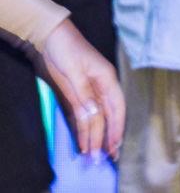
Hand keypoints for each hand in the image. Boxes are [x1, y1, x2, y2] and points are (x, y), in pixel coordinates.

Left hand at [36, 19, 123, 158]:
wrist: (51, 35)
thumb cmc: (66, 48)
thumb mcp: (74, 71)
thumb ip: (85, 94)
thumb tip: (94, 116)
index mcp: (107, 79)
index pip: (116, 109)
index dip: (116, 128)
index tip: (113, 146)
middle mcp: (102, 86)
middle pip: (109, 115)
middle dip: (108, 136)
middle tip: (108, 157)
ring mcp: (90, 89)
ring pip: (97, 116)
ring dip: (96, 135)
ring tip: (96, 153)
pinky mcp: (78, 92)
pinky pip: (84, 113)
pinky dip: (85, 127)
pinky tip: (85, 138)